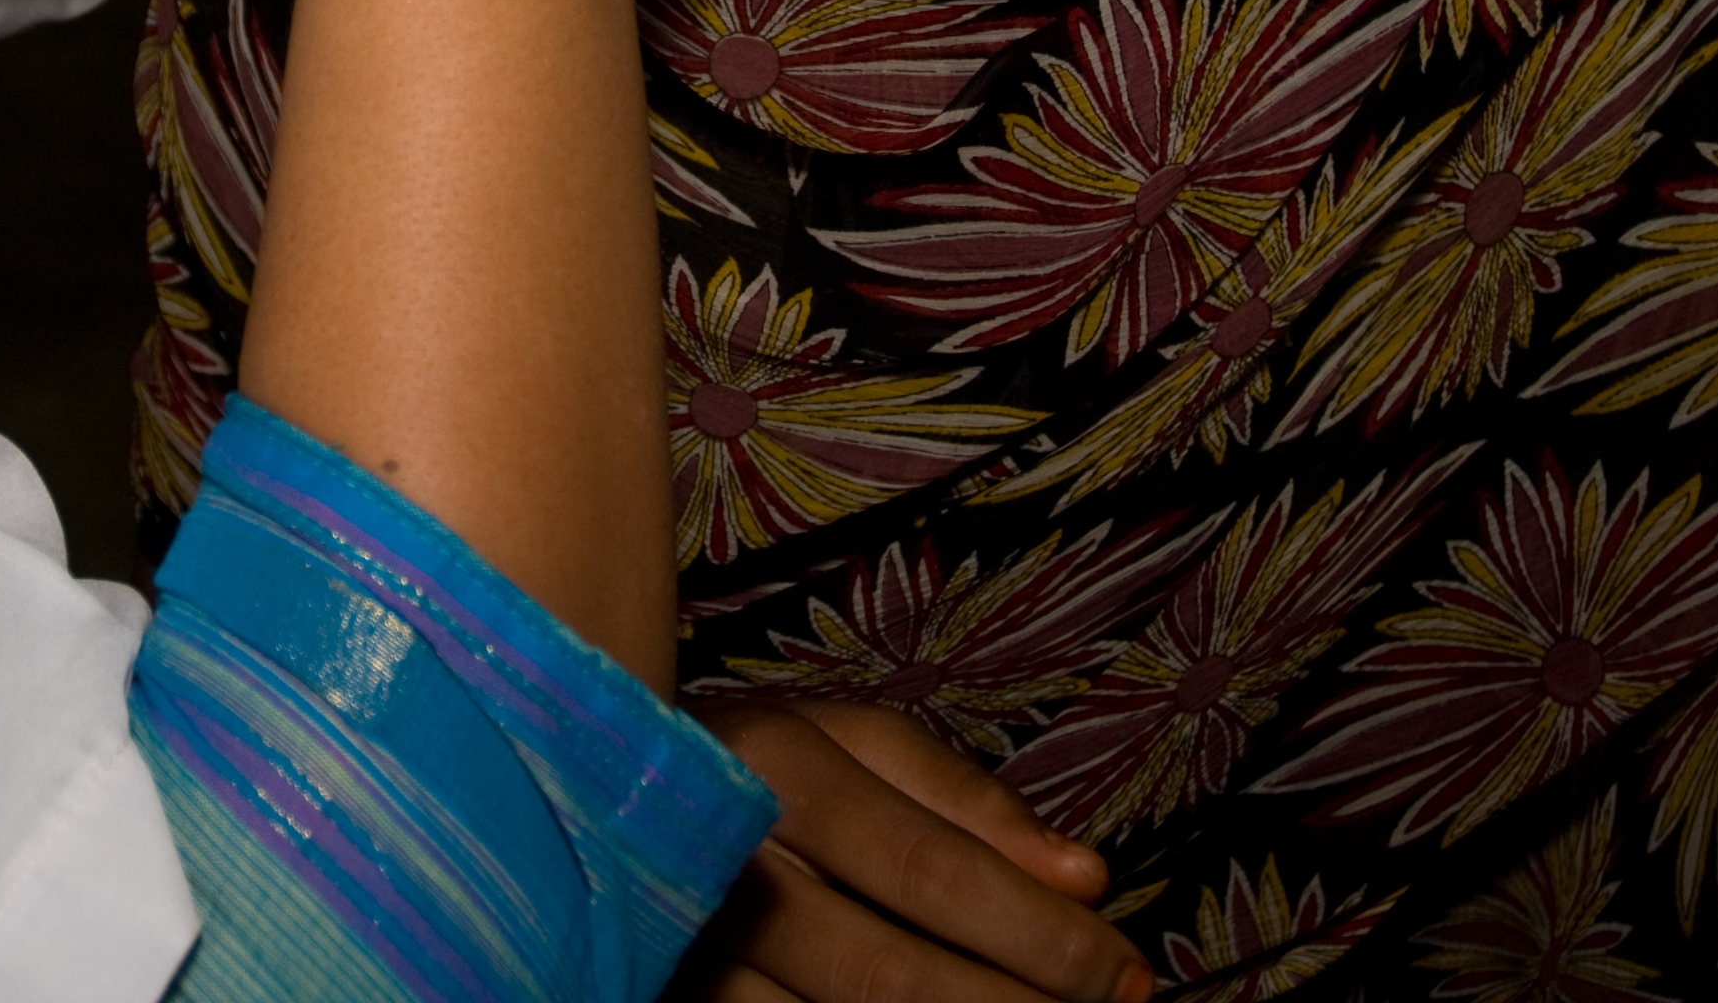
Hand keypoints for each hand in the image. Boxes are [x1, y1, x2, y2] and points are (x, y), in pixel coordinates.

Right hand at [673, 702, 1147, 1002]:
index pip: (937, 873)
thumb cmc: (759, 767)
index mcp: (778, 768)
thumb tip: (1086, 879)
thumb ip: (966, 800)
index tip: (1126, 969)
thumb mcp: (854, 741)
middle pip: (892, 975)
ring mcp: (689, 953)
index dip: (1043, 937)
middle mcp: (724, 865)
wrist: (592, 791)